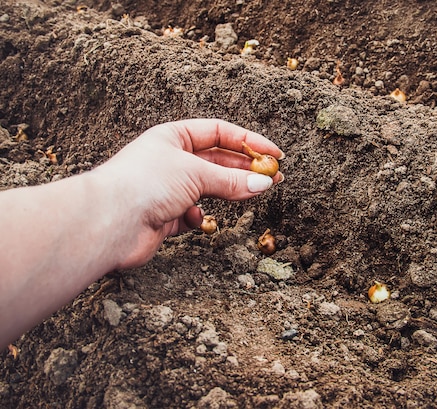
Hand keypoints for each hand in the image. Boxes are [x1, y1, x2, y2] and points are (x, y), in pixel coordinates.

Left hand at [96, 118, 283, 267]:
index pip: (219, 132)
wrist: (108, 222)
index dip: (248, 142)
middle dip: (246, 170)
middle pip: (218, 162)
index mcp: (173, 137)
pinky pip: (192, 215)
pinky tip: (195, 218)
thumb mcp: (195, 173)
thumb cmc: (143, 183)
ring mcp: (168, 189)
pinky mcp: (164, 217)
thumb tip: (262, 184)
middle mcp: (170, 160)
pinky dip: (197, 217)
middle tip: (273, 179)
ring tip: (253, 195)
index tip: (274, 153)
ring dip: (229, 193)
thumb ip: (231, 180)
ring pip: (208, 189)